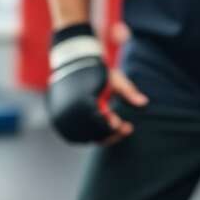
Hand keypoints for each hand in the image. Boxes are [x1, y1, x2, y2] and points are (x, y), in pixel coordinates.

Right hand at [46, 24, 146, 143]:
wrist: (71, 61)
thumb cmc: (96, 70)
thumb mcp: (115, 80)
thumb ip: (129, 92)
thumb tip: (145, 103)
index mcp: (85, 106)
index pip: (104, 128)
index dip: (116, 130)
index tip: (128, 127)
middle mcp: (70, 115)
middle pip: (93, 136)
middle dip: (109, 134)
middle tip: (121, 128)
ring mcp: (60, 118)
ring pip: (82, 138)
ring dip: (96, 136)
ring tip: (108, 126)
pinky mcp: (55, 118)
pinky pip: (70, 134)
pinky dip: (83, 134)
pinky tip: (94, 127)